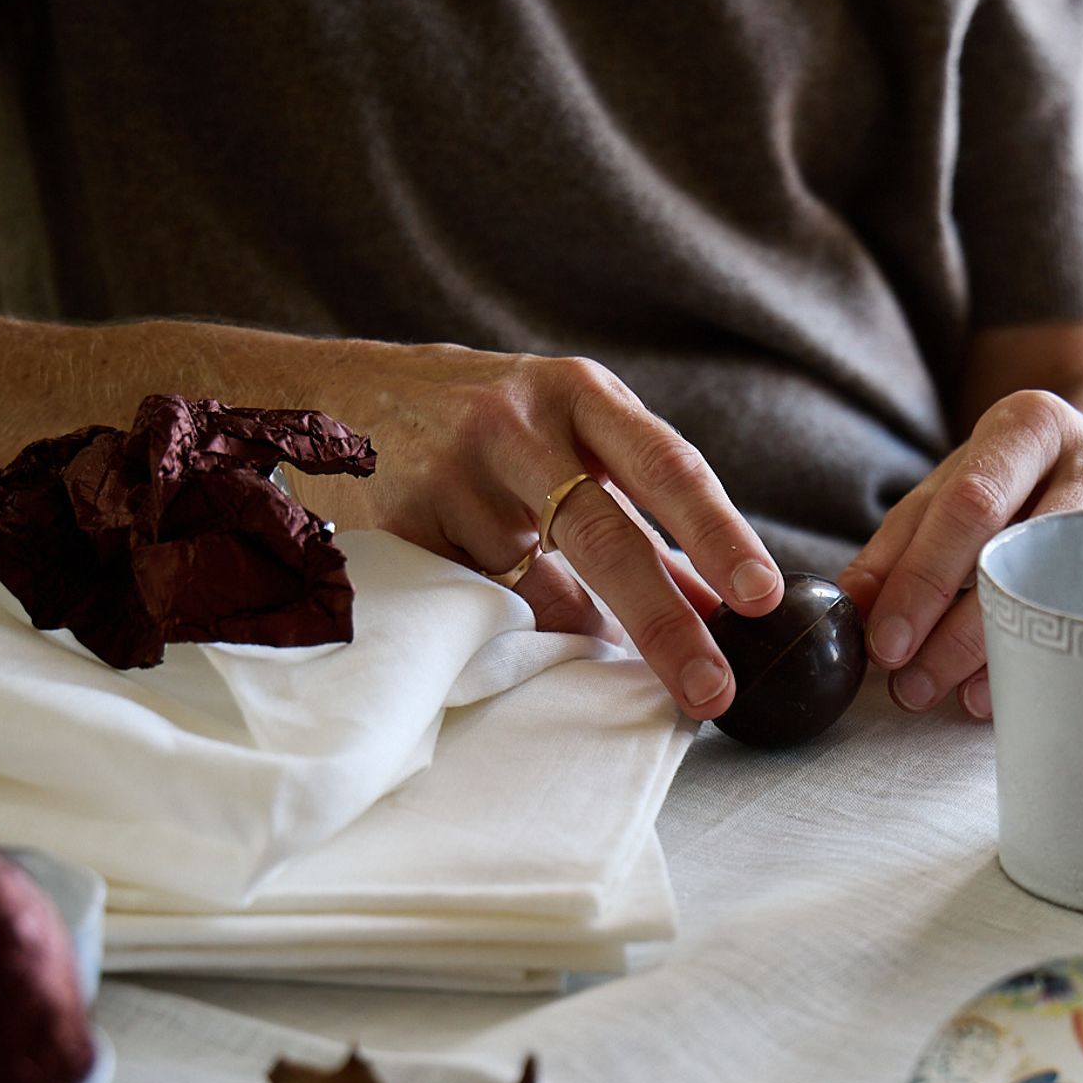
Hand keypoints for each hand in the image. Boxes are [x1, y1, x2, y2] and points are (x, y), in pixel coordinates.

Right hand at [308, 341, 782, 719]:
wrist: (320, 396)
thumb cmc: (475, 426)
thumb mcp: (561, 437)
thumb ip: (637, 508)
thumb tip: (720, 604)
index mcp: (577, 394)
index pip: (666, 466)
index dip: (719, 533)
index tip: (762, 596)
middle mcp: (517, 424)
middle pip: (607, 537)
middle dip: (665, 622)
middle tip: (712, 688)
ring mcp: (452, 474)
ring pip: (537, 589)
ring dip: (576, 633)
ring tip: (594, 654)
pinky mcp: (401, 524)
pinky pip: (477, 605)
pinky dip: (505, 628)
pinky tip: (500, 621)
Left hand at [838, 388, 1082, 719]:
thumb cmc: (1026, 487)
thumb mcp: (962, 487)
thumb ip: (904, 539)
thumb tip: (852, 604)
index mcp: (1029, 424)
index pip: (966, 505)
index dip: (919, 578)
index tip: (881, 642)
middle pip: (1010, 548)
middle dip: (946, 627)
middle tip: (905, 681)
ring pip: (1054, 596)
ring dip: (985, 656)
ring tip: (938, 692)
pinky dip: (1032, 664)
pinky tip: (992, 693)